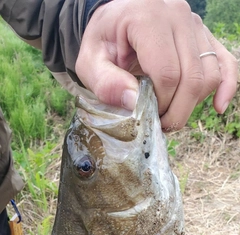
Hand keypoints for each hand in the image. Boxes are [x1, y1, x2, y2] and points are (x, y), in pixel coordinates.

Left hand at [75, 0, 237, 130]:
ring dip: (193, 104)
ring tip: (171, 113)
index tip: (147, 116)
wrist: (115, 19)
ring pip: (209, 76)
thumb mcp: (89, 62)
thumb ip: (105, 83)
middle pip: (191, 78)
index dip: (160, 104)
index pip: (167, 74)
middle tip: (160, 124)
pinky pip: (226, 63)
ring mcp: (195, 24)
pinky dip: (226, 87)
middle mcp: (177, 16)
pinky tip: (218, 107)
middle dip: (177, 111)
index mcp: (147, 19)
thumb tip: (134, 103)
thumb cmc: (103, 42)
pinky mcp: (205, 36)